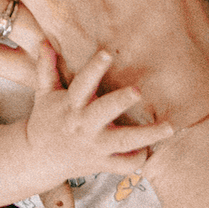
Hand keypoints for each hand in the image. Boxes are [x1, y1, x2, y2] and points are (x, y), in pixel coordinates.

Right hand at [20, 44, 172, 179]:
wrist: (38, 159)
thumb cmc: (45, 122)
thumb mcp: (44, 94)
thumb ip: (47, 69)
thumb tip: (45, 42)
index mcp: (71, 105)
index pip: (82, 84)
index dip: (94, 69)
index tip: (106, 54)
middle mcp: (84, 125)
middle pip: (104, 112)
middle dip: (121, 101)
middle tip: (138, 90)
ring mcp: (95, 146)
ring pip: (123, 142)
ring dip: (147, 135)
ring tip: (170, 127)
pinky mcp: (101, 163)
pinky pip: (123, 164)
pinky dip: (138, 159)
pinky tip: (151, 149)